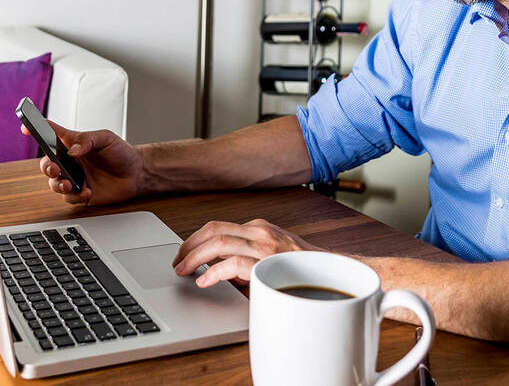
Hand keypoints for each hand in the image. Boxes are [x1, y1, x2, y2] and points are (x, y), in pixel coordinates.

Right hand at [27, 120, 145, 205]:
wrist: (137, 174)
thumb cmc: (121, 153)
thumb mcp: (106, 138)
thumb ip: (87, 141)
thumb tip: (72, 151)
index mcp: (72, 144)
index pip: (50, 133)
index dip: (35, 128)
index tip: (25, 126)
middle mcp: (70, 161)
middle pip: (46, 164)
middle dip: (47, 167)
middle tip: (56, 169)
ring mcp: (74, 178)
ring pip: (54, 183)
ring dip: (58, 184)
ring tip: (70, 184)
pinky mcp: (81, 194)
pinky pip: (68, 198)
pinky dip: (75, 196)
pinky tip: (87, 192)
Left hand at [171, 219, 323, 287]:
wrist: (332, 275)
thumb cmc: (301, 270)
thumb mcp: (269, 258)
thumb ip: (244, 261)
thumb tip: (216, 272)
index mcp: (259, 228)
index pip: (217, 227)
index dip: (195, 240)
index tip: (184, 253)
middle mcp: (259, 231)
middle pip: (212, 230)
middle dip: (188, 246)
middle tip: (177, 262)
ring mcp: (264, 245)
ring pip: (218, 242)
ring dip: (194, 256)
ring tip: (183, 270)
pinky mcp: (267, 263)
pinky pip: (233, 263)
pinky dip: (213, 271)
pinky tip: (204, 280)